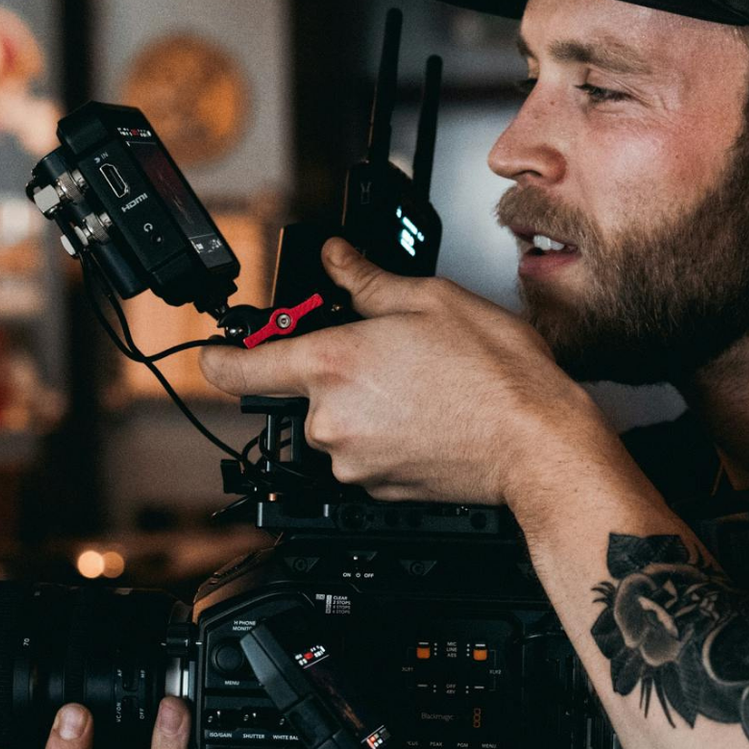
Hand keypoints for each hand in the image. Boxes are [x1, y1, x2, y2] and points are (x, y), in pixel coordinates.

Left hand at [198, 238, 612, 504]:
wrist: (535, 443)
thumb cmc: (495, 375)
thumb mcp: (429, 300)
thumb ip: (366, 280)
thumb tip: (337, 260)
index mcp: (331, 364)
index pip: (240, 369)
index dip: (220, 358)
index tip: (213, 353)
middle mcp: (331, 419)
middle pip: (304, 390)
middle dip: (337, 369)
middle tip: (392, 352)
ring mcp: (351, 460)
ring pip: (337, 423)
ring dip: (364, 404)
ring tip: (421, 387)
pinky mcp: (375, 488)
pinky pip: (363, 453)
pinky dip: (384, 435)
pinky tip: (427, 417)